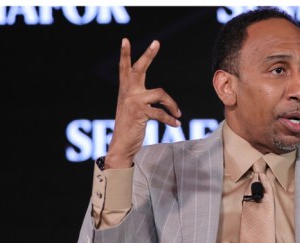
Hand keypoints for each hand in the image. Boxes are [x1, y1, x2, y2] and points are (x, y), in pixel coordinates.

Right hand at [105, 38, 181, 168]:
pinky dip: (170, 119)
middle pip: (139, 68)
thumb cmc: (129, 126)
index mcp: (125, 89)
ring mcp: (133, 101)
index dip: (124, 54)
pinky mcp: (140, 113)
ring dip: (172, 105)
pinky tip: (176, 124)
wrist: (121, 145)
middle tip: (156, 43)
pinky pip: (161, 113)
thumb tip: (159, 95)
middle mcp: (128, 92)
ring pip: (160, 93)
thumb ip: (141, 98)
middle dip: (148, 55)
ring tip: (177, 113)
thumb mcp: (132, 108)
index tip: (125, 40)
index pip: (124, 68)